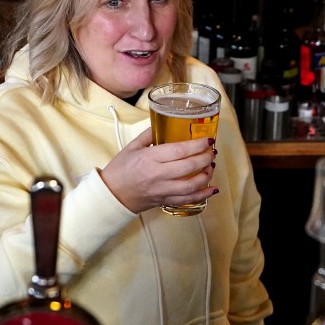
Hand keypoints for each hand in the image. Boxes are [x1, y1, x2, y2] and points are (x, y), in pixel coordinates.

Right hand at [100, 127, 216, 213]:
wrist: (112, 194)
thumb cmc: (120, 170)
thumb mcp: (132, 147)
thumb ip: (150, 134)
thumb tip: (165, 124)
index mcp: (149, 159)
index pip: (179, 150)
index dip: (197, 145)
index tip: (208, 140)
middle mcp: (158, 175)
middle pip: (188, 166)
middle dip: (205, 158)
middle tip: (212, 151)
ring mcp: (162, 190)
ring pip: (191, 185)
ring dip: (206, 175)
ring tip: (211, 166)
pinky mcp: (165, 201)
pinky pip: (188, 200)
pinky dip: (203, 195)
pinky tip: (212, 189)